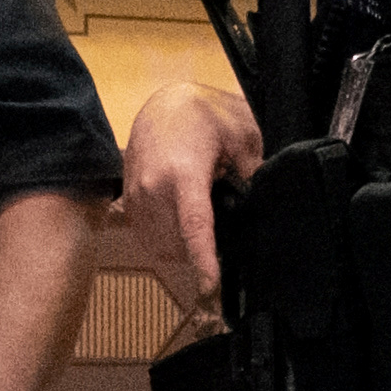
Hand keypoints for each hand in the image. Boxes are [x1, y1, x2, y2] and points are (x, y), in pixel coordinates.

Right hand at [118, 83, 262, 306]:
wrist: (164, 101)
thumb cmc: (202, 113)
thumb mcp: (241, 135)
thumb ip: (253, 174)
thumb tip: (262, 204)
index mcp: (182, 174)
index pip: (195, 228)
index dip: (204, 262)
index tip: (213, 288)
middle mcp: (153, 188)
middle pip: (179, 244)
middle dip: (202, 249)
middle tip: (222, 224)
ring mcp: (137, 196)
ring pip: (161, 245)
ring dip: (182, 247)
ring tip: (201, 218)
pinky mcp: (128, 200)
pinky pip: (147, 237)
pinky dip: (167, 239)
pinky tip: (181, 220)